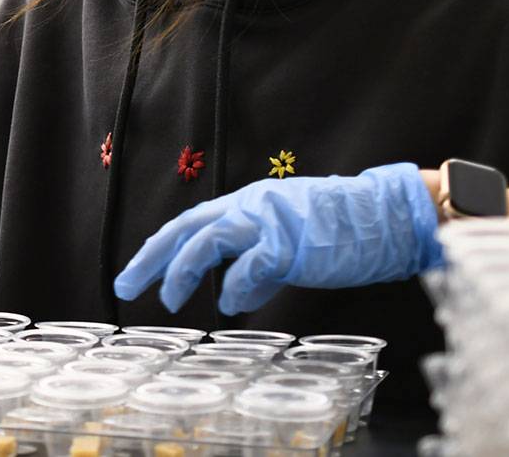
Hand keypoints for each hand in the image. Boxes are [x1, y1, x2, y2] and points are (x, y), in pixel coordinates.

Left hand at [114, 163, 442, 314]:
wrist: (382, 215)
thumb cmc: (337, 230)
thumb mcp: (287, 243)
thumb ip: (256, 266)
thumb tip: (231, 297)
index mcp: (244, 205)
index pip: (188, 225)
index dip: (157, 249)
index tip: (133, 275)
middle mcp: (248, 206)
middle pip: (185, 228)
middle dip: (151, 259)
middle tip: (125, 287)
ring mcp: (268, 220)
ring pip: (207, 240)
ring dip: (183, 271)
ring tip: (170, 301)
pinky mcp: (291, 240)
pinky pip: (252, 265)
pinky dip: (237, 287)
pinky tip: (231, 304)